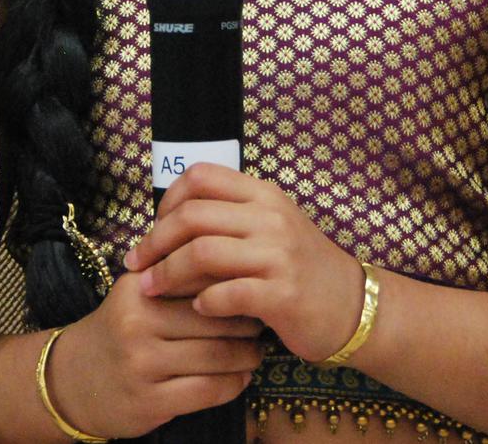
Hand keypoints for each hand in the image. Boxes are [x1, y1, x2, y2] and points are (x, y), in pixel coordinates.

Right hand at [46, 261, 265, 438]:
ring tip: (257, 350)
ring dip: (247, 355)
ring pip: (216, 356)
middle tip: (263, 320)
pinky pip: (207, 390)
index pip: (200, 277)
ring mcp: (142, 364)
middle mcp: (136, 324)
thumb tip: (237, 260)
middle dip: (247, 321)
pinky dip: (234, 384)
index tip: (255, 285)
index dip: (234, 282)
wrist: (75, 379)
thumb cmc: (121, 329)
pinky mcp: (149, 401)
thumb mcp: (139, 293)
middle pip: (213, 318)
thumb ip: (178, 274)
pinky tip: (242, 378)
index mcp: (138, 289)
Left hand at [126, 162, 367, 365]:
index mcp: (263, 194)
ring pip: (201, 253)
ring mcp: (278, 255)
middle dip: (154, 241)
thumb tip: (167, 222)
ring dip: (167, 274)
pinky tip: (199, 308)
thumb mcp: (269, 227)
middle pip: (191, 216)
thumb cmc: (299, 267)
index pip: (199, 178)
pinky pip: (225, 294)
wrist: (351, 305)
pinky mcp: (282, 294)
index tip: (153, 229)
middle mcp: (270, 217)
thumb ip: (228, 218)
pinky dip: (203, 302)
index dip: (165, 201)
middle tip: (136, 263)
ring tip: (151, 289)